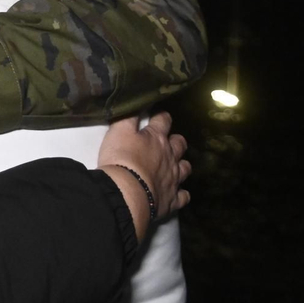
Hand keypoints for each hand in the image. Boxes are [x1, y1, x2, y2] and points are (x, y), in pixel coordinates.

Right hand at [97, 111, 190, 241]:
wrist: (127, 193)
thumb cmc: (121, 159)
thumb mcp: (118, 131)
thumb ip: (127, 116)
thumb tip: (135, 103)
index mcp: (156, 138)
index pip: (163, 120)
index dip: (160, 116)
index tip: (157, 115)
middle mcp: (169, 156)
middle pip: (179, 144)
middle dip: (176, 141)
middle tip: (167, 142)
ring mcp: (173, 179)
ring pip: (185, 168)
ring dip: (181, 165)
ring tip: (175, 166)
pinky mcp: (172, 199)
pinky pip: (183, 196)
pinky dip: (181, 194)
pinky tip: (178, 193)